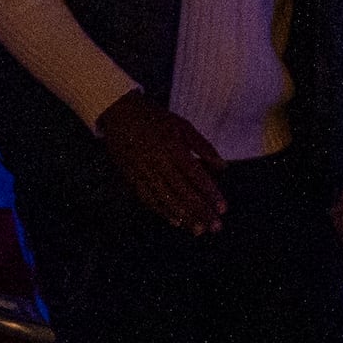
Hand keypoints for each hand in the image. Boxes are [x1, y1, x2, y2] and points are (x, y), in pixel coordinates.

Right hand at [98, 92, 227, 234]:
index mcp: (173, 147)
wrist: (119, 113)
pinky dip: (162, 211)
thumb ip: (203, 146)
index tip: (222, 209)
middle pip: (183, 192)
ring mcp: (143, 171)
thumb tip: (223, 167)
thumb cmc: (155, 118)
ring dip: (184, 216)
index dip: (210, 193)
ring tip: (198, 229)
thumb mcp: (182, 125)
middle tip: (215, 227)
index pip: (196, 176)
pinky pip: (148, 198)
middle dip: (201, 211)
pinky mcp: (131, 177)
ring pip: (166, 199)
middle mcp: (158, 162)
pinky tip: (175, 221)